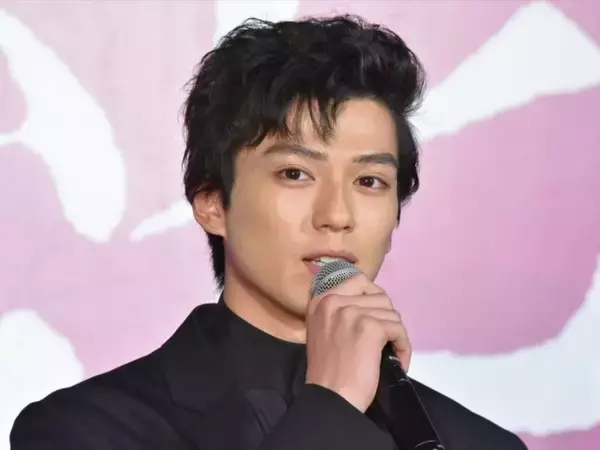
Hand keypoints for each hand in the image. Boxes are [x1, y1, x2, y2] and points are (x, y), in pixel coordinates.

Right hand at [305, 272, 410, 412]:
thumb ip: (339, 311)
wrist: (330, 397)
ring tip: (390, 353)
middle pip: (379, 297)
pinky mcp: (370, 327)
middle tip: (384, 340)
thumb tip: (370, 302)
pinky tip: (398, 360)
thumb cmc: (328, 370)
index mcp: (321, 300)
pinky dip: (403, 346)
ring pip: (392, 313)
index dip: (373, 298)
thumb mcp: (323, 329)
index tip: (376, 317)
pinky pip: (399, 329)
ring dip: (395, 334)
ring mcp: (352, 313)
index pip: (358, 281)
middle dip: (386, 319)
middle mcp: (334, 301)